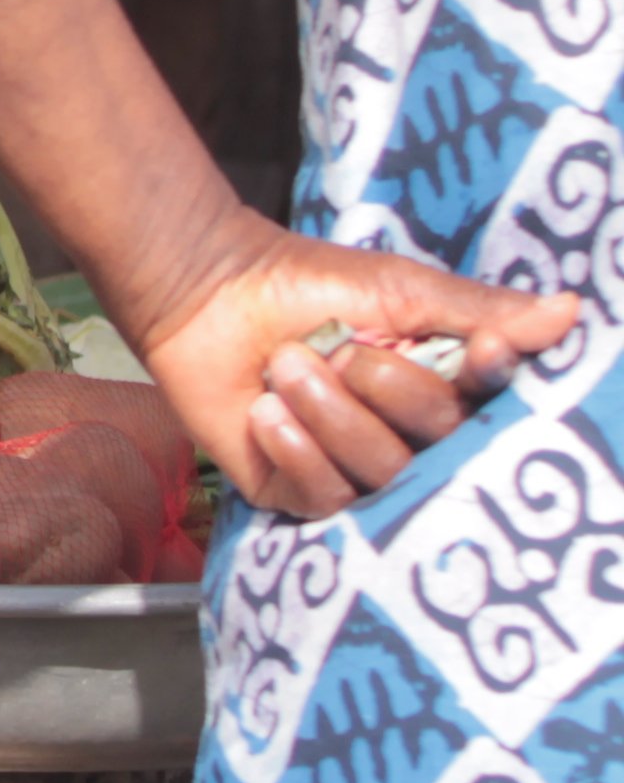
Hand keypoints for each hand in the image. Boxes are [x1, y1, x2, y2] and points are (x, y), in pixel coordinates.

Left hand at [127, 206, 579, 515]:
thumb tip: (571, 312)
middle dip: (389, 389)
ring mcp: (355, 469)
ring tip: (286, 367)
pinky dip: (299, 451)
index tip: (477, 352)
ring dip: (333, 415)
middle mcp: (410, 439)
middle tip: (341, 350)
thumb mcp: (403, 289)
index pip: (493, 411)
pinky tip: (267, 413)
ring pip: (382, 474)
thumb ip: (482, 311)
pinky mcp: (298, 492)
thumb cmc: (309, 283)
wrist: (210, 292)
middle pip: (439, 444)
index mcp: (446, 392)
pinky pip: (327, 500)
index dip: (485, 385)